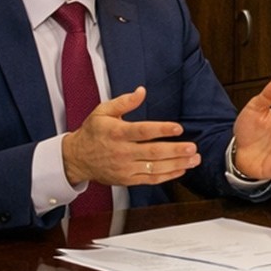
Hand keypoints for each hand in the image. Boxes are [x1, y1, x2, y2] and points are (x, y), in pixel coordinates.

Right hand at [61, 87, 199, 188]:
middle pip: (152, 152)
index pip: (141, 131)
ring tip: (194, 159)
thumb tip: (141, 91)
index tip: (178, 128)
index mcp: (116, 133)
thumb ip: (124, 102)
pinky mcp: (127, 179)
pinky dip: (168, 175)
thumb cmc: (92, 132)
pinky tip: (182, 169)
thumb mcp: (102, 111)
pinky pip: (150, 179)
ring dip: (177, 164)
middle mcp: (121, 151)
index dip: (161, 129)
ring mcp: (125, 168)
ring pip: (154, 168)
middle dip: (175, 150)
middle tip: (192, 147)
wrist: (76, 158)